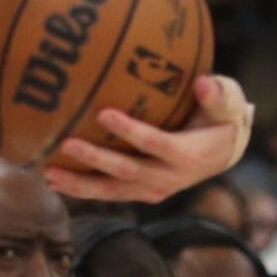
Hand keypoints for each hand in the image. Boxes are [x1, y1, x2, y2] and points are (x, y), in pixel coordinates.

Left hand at [44, 75, 253, 202]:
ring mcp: (154, 189)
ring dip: (80, 183)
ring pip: (112, 190)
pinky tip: (55, 179)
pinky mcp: (141, 193)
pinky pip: (109, 193)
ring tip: (49, 173)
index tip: (103, 112)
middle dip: (95, 160)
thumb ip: (218, 94)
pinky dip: (82, 188)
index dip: (130, 131)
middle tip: (65, 143)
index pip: (156, 143)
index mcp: (187, 155)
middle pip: (127, 171)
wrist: (222, 153)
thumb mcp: (227, 103)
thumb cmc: (220, 119)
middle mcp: (169, 178)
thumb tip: (203, 83)